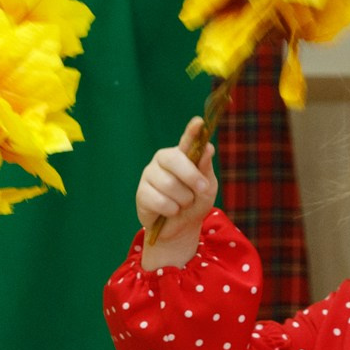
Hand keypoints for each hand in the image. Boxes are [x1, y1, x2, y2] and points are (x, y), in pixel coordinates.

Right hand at [137, 117, 217, 266]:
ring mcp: (150, 175)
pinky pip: (160, 201)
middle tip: (202, 189)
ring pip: (170, 185)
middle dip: (192, 177)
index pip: (186, 140)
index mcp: (181, 154)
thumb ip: (205, 168)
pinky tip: (169, 211)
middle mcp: (163, 160)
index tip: (199, 123)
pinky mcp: (141, 193)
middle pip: (175, 160)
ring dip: (184, 200)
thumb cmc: (195, 202)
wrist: (181, 227)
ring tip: (182, 203)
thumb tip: (208, 148)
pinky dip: (171, 210)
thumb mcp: (207, 187)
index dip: (191, 132)